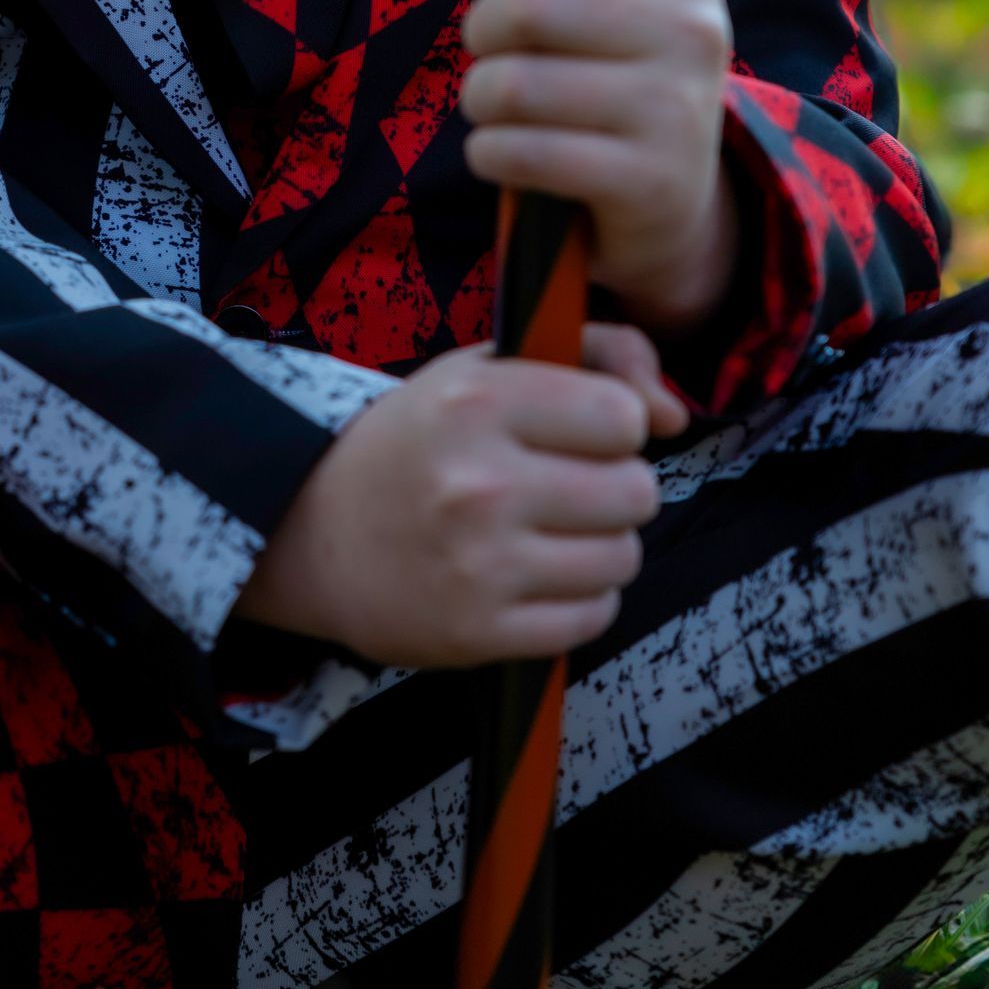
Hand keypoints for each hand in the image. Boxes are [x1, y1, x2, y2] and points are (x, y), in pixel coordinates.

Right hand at [234, 323, 684, 666]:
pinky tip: (537, 576)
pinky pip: (592, 616)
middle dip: (614, 487)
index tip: (579, 431)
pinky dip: (579, 598)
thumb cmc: (417, 440)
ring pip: (622, 558)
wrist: (312, 530)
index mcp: (477, 402)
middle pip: (636, 492)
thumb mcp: (484, 369)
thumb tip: (676, 413)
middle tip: (567, 486)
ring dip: (601, 546)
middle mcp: (479, 483)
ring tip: (550, 532)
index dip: (613, 425)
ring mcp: (480, 565)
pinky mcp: (480, 632)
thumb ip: (595, 355)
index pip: (622, 417)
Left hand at [441, 0, 737, 335]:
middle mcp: (694, 25)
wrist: (668, 196)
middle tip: (503, 51)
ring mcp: (680, 107)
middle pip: (529, 4)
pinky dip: (490, 154)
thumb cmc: (596, 60)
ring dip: (481, 100)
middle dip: (482, 32)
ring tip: (507, 106)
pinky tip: (513, 151)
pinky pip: (520, 153)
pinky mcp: (653, 181)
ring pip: (514, 86)